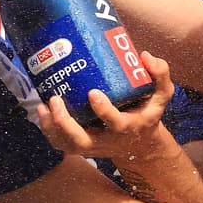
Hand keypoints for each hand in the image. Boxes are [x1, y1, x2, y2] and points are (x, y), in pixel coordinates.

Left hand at [36, 51, 174, 164]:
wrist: (140, 143)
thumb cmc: (146, 112)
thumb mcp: (161, 96)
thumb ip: (159, 75)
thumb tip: (144, 56)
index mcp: (129, 126)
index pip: (115, 122)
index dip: (103, 110)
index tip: (92, 92)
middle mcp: (107, 139)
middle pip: (81, 140)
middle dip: (65, 123)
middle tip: (55, 100)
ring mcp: (91, 145)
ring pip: (66, 143)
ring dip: (51, 126)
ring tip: (43, 105)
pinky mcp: (80, 147)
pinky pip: (60, 143)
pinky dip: (48, 129)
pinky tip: (42, 110)